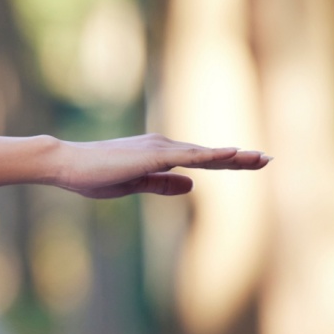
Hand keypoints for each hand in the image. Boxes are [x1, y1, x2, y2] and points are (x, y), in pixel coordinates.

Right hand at [54, 133, 270, 198]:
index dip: (226, 163)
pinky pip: (190, 156)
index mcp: (157, 155)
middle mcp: (162, 146)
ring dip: (234, 156)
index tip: (251, 162)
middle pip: (208, 154)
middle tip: (267, 159)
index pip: (199, 161)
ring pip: (204, 153)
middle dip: (239, 158)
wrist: (66, 164)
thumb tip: (191, 186)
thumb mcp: (132, 184)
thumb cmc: (91, 176)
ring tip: (260, 158)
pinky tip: (233, 155)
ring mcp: (159, 148)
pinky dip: (213, 155)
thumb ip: (161, 184)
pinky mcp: (154, 154)